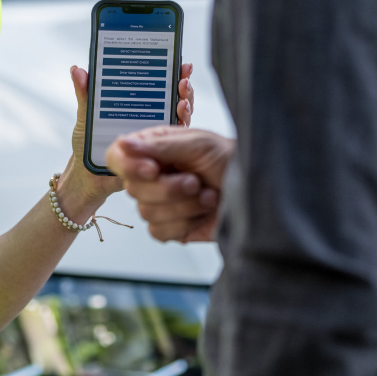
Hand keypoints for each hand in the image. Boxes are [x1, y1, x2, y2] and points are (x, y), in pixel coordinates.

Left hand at [60, 63, 195, 210]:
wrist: (85, 178)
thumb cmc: (86, 147)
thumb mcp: (86, 118)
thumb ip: (85, 95)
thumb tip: (77, 69)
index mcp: (137, 108)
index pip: (159, 87)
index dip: (172, 74)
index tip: (179, 62)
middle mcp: (150, 122)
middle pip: (175, 101)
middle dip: (184, 88)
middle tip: (183, 80)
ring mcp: (157, 141)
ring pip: (180, 122)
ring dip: (186, 109)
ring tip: (183, 103)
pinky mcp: (159, 159)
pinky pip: (174, 148)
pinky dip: (180, 136)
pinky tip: (180, 123)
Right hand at [106, 127, 235, 242]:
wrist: (259, 191)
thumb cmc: (232, 160)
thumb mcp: (198, 144)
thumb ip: (159, 145)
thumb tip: (124, 144)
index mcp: (153, 150)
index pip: (117, 157)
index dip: (129, 166)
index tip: (153, 169)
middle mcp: (152, 177)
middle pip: (132, 189)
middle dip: (169, 188)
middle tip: (195, 181)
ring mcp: (160, 203)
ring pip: (146, 212)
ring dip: (184, 206)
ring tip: (207, 195)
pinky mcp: (171, 227)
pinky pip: (159, 231)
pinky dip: (185, 223)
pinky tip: (202, 212)